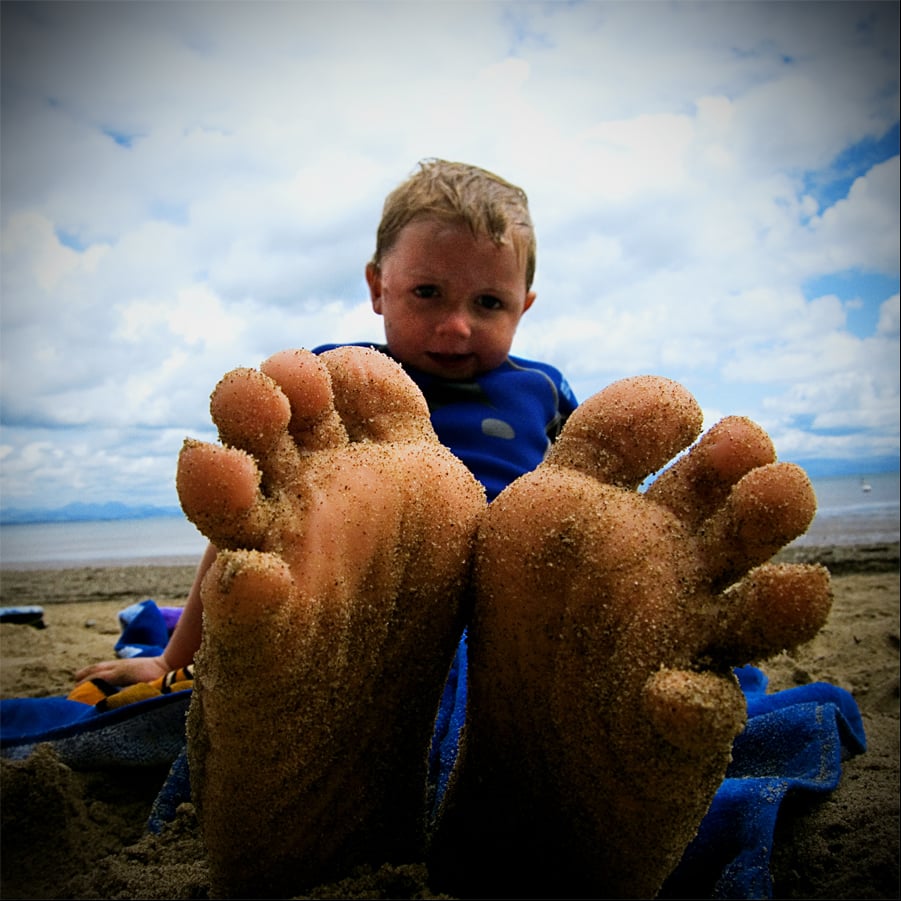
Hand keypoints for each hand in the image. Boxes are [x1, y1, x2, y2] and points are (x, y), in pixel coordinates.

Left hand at [434, 375, 830, 898]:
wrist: (527, 776)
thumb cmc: (495, 643)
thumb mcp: (460, 542)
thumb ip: (437, 467)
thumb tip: (370, 381)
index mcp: (594, 504)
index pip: (633, 435)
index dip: (657, 413)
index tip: (676, 415)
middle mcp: (658, 558)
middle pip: (722, 497)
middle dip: (746, 468)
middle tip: (745, 447)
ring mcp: (690, 634)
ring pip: (758, 588)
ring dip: (772, 565)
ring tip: (780, 548)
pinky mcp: (695, 715)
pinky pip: (710, 703)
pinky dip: (696, 700)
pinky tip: (669, 696)